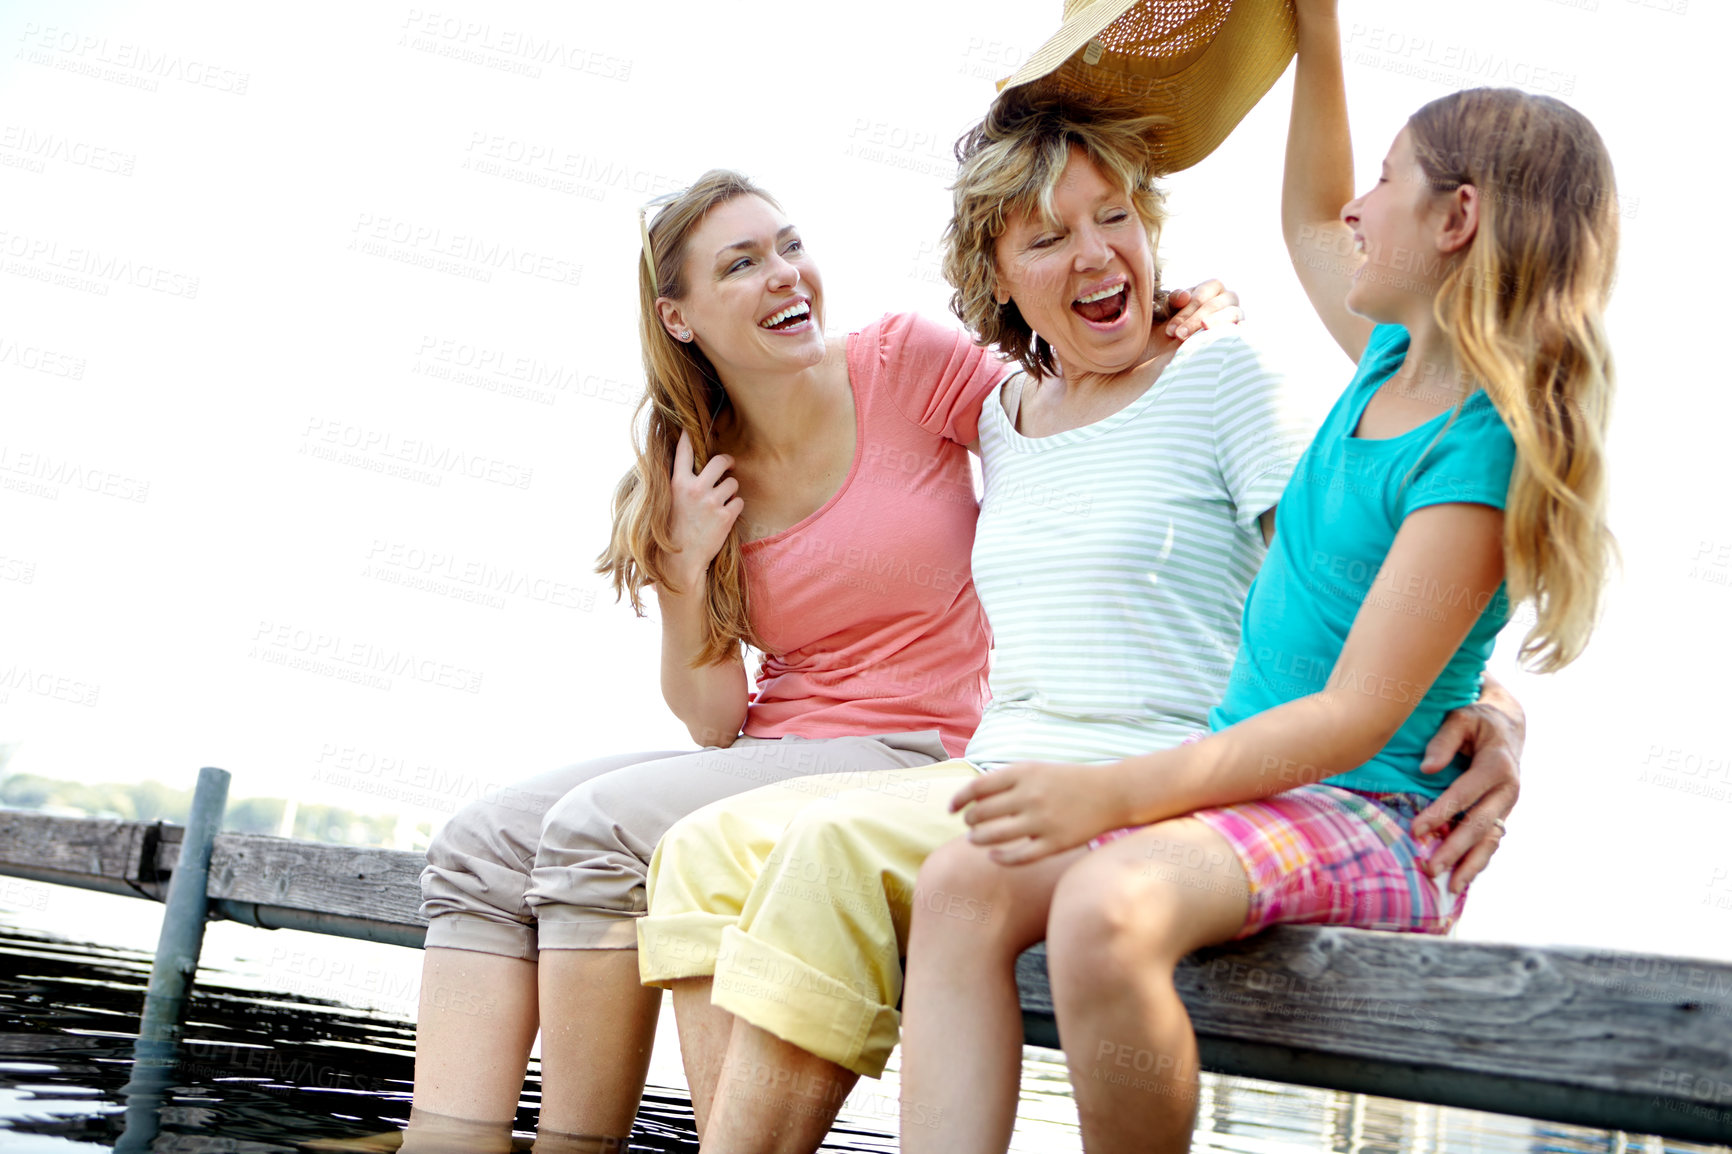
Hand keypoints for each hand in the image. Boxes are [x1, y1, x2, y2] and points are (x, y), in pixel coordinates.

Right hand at [666, 430, 742, 590]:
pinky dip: (734, 508)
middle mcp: (694, 489)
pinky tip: (724, 517)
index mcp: (677, 484)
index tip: (689, 427)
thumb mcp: (667, 504)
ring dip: (730, 491)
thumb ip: (678, 485)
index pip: (683, 452)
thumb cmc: (671, 532)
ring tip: (720, 503)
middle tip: (728, 466)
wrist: (679, 561)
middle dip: (727, 462)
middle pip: (720, 461)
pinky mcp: (725, 516)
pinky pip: (739, 502)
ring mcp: (711, 502)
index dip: (687, 437)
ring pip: (732, 483)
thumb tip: (687, 470)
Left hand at [949, 761, 1126, 864]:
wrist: (1111, 793)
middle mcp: (1030, 796)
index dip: (958, 800)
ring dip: (978, 840)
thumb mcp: (1035, 768)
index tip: (950, 810)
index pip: (976, 788)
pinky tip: (993, 856)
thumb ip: (1005, 780)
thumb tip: (970, 796)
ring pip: (994, 837)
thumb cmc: (1067, 780)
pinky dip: (1000, 858)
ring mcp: (1042, 821)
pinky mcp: (1055, 843)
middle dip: (969, 821)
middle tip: (969, 825)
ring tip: (975, 840)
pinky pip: (1018, 857)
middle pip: (982, 814)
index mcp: (1023, 773)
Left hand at [1166, 279, 1242, 339]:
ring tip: (1203, 331)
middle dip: (1194, 321)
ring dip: (1215, 323)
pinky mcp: (1243, 329)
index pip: (1200, 297)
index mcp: (1212, 287)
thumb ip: (1174, 301)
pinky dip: (1239, 331)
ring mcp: (1238, 313)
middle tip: (1179, 336)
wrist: (1186, 343)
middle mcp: (1229, 297)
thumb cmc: (1179, 321)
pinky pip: (1244, 329)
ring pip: (1231, 314)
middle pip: (1214, 305)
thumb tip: (1184, 296)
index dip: (1185, 312)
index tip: (1170, 331)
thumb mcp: (1171, 310)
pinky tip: (1230, 336)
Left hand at [1411, 700, 1524, 892]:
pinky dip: (1478, 861)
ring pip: (1491, 840)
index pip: (1464, 794)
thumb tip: (1426, 768)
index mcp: (1497, 766)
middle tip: (1430, 869)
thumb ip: (1443, 741)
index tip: (1415, 830)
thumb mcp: (1461, 719)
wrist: (1508, 727)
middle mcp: (1508, 790)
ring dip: (1471, 865)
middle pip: (1480, 825)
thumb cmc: (1477, 721)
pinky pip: (1491, 841)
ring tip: (1451, 887)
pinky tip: (1462, 879)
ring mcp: (1508, 805)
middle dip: (1455, 849)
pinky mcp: (1502, 814)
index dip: (1440, 813)